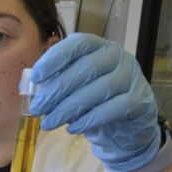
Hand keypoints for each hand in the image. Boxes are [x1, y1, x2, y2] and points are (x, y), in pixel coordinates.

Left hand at [29, 33, 161, 171]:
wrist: (127, 126)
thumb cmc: (96, 102)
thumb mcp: (75, 88)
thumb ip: (58, 82)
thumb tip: (32, 88)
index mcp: (100, 47)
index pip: (79, 44)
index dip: (56, 58)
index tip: (36, 77)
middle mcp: (118, 57)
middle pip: (86, 68)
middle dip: (57, 89)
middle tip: (37, 108)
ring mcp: (132, 77)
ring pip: (99, 89)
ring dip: (69, 108)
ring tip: (49, 123)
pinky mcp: (140, 100)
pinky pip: (114, 108)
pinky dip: (90, 119)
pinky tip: (73, 128)